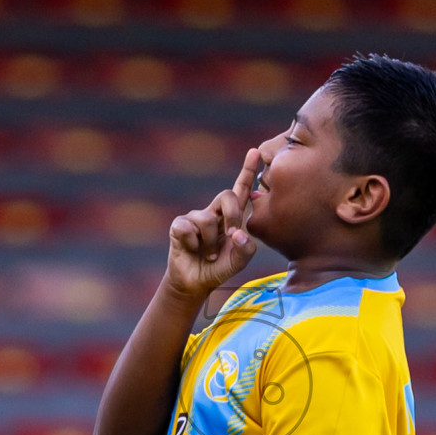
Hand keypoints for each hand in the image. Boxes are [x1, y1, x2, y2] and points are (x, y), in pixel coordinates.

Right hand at [166, 150, 261, 298]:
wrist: (196, 283)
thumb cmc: (219, 268)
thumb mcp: (239, 261)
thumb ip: (246, 249)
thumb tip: (237, 234)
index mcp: (231, 217)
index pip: (241, 189)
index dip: (248, 170)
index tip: (256, 151)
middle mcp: (214, 212)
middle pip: (227, 195)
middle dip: (233, 215)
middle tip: (231, 236)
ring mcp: (195, 217)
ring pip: (207, 219)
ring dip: (211, 243)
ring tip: (209, 254)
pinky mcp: (179, 225)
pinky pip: (189, 228)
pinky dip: (193, 244)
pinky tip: (191, 249)